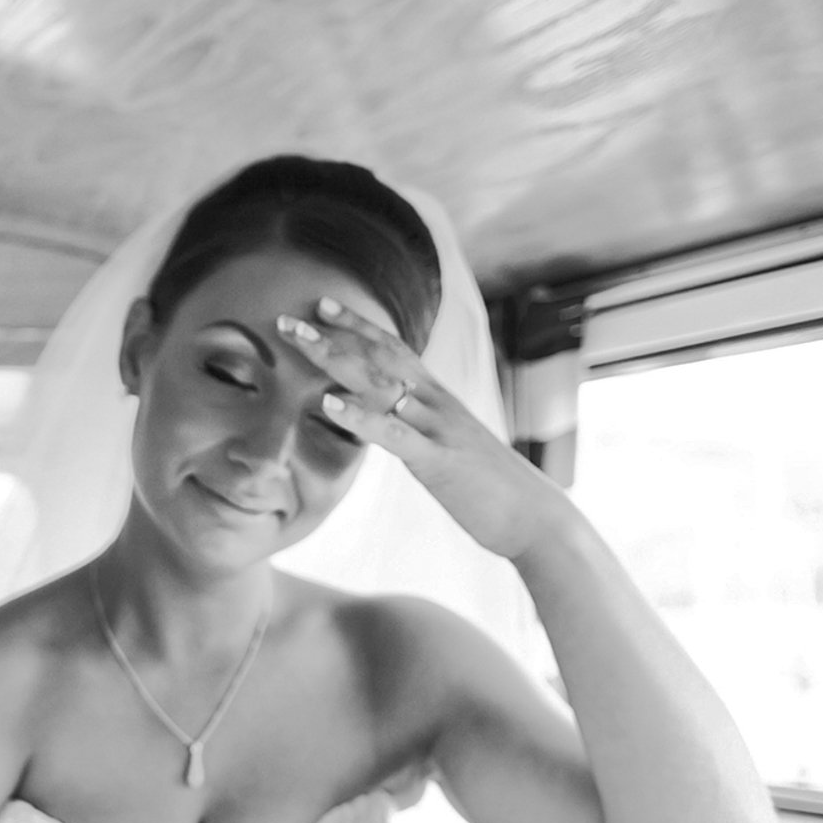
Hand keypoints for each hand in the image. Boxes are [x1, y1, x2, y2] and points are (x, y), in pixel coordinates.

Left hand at [275, 297, 578, 560]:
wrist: (535, 516)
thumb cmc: (489, 487)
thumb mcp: (447, 448)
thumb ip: (419, 429)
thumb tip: (394, 420)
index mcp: (438, 399)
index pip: (394, 349)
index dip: (358, 326)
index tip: (322, 305)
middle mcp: (436, 402)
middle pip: (380, 356)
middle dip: (333, 334)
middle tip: (288, 319)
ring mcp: (438, 428)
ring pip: (382, 383)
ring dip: (336, 359)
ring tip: (299, 341)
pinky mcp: (438, 460)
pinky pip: (394, 433)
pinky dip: (360, 416)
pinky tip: (329, 403)